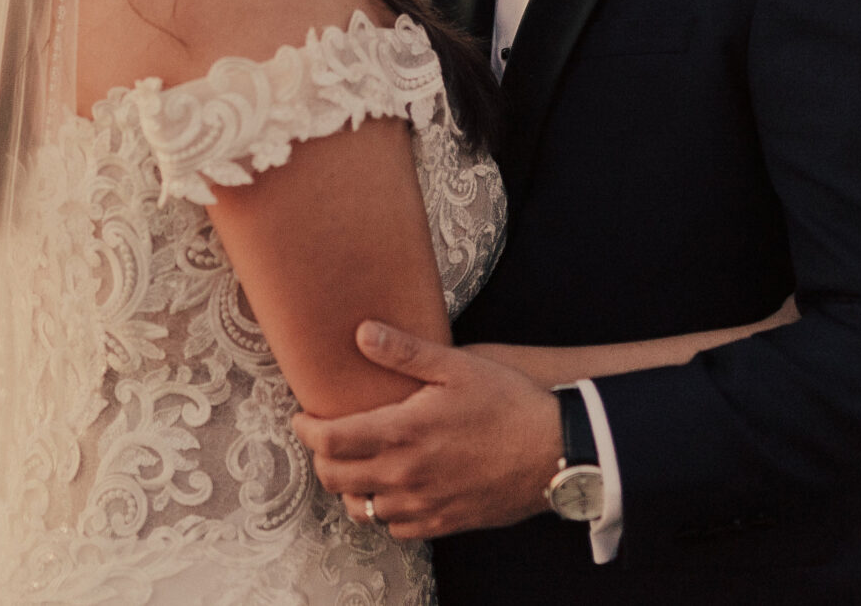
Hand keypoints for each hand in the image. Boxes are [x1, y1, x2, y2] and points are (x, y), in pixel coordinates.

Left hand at [292, 320, 561, 540]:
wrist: (557, 453)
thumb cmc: (509, 404)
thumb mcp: (457, 367)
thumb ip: (405, 352)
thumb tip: (361, 332)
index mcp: (402, 433)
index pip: (330, 441)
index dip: (306, 430)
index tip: (303, 417)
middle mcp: (404, 476)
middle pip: (336, 478)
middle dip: (320, 458)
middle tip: (325, 439)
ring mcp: (423, 505)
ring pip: (363, 508)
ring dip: (351, 487)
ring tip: (357, 464)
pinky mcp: (444, 523)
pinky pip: (396, 528)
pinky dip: (385, 511)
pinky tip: (395, 490)